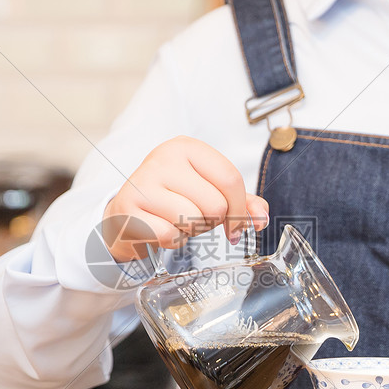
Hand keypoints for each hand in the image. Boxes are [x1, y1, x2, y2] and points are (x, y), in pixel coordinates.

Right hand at [103, 136, 269, 261]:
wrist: (126, 213)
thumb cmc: (172, 200)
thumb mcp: (207, 191)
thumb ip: (240, 202)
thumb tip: (262, 217)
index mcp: (186, 147)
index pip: (231, 178)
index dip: (240, 209)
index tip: (236, 227)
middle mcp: (163, 158)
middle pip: (215, 204)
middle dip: (211, 221)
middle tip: (195, 217)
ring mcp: (143, 183)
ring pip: (192, 220)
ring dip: (190, 231)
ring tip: (176, 221)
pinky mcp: (128, 209)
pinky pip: (169, 235)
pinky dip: (171, 241)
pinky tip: (160, 229)